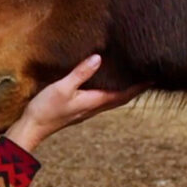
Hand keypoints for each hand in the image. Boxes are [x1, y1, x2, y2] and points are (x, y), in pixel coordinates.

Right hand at [4, 55, 148, 152]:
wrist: (32, 128)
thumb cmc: (46, 109)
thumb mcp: (62, 88)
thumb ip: (81, 73)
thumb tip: (99, 58)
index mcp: (94, 102)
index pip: (123, 94)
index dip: (139, 86)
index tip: (154, 77)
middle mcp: (94, 107)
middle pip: (121, 98)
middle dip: (136, 88)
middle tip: (149, 76)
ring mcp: (86, 109)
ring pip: (112, 100)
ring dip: (125, 91)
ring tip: (133, 79)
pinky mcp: (79, 108)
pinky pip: (101, 100)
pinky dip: (111, 91)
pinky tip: (107, 85)